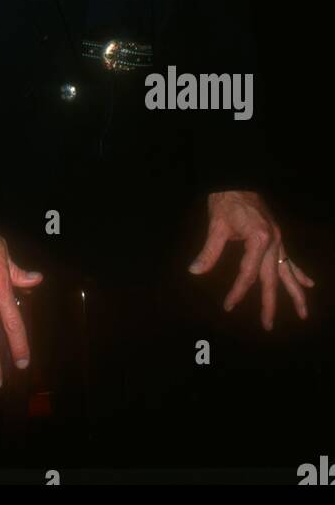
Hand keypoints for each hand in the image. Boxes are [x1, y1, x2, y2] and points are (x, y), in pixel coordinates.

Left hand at [188, 190, 314, 329]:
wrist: (236, 179)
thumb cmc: (225, 201)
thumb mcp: (216, 226)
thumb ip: (209, 251)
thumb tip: (194, 271)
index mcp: (259, 239)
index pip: (248, 274)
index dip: (237, 292)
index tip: (228, 306)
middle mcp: (273, 241)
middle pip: (271, 278)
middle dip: (270, 303)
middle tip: (267, 325)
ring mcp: (278, 239)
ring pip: (287, 271)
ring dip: (295, 293)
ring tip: (303, 314)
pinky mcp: (277, 236)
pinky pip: (290, 259)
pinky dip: (299, 272)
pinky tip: (309, 284)